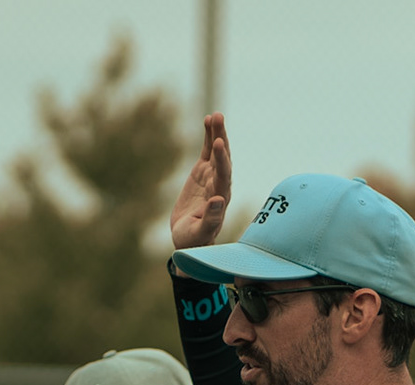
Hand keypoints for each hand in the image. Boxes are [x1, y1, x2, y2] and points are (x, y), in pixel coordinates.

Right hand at [171, 113, 232, 250]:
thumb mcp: (199, 233)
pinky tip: (208, 121)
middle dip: (221, 139)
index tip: (218, 143)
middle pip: (223, 159)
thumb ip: (211, 219)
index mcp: (220, 199)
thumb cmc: (194, 240)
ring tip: (215, 115)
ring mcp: (212, 177)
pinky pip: (207, 152)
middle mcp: (220, 185)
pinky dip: (208, 137)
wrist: (190, 240)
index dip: (222, 160)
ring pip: (217, 152)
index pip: (223, 176)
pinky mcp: (203, 173)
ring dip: (217, 133)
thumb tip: (219, 200)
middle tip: (219, 118)